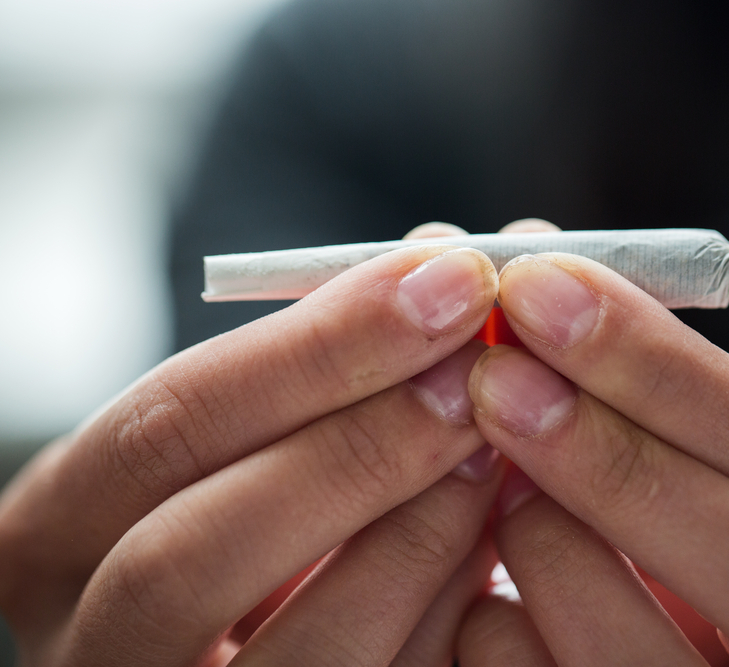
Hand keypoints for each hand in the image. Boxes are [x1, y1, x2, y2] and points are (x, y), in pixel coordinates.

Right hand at [0, 244, 501, 665]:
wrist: (242, 631)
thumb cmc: (247, 496)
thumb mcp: (250, 429)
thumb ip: (326, 354)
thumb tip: (441, 253)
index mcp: (62, 527)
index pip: (169, 424)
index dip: (317, 348)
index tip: (445, 280)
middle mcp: (92, 638)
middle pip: (197, 546)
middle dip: (359, 445)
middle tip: (476, 372)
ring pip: (298, 648)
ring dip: (418, 533)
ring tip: (499, 447)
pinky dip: (444, 610)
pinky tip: (492, 534)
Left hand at [461, 252, 728, 664]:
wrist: (663, 663)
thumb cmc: (693, 556)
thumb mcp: (707, 473)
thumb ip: (647, 389)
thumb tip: (533, 261)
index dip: (669, 370)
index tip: (542, 286)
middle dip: (621, 462)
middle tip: (495, 375)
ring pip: (668, 665)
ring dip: (556, 553)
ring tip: (488, 486)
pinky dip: (506, 639)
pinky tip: (478, 596)